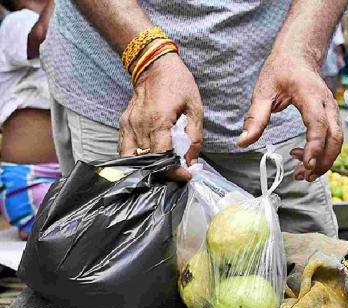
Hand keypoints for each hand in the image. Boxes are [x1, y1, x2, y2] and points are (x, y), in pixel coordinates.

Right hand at [119, 53, 203, 180]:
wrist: (154, 65)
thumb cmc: (178, 84)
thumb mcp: (195, 108)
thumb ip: (194, 136)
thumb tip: (191, 161)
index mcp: (159, 121)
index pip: (162, 156)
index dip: (173, 170)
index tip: (185, 174)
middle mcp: (140, 126)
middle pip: (147, 161)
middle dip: (163, 171)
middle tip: (177, 172)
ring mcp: (129, 125)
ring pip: (133, 158)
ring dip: (148, 167)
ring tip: (162, 168)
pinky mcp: (124, 124)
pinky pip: (125, 149)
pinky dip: (135, 158)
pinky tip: (147, 159)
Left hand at [237, 54, 342, 181]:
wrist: (298, 56)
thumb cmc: (280, 71)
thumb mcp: (262, 91)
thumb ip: (255, 117)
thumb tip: (242, 142)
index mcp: (310, 95)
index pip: (318, 123)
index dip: (314, 145)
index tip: (305, 163)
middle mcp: (327, 103)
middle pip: (335, 137)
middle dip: (322, 161)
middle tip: (302, 176)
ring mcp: (332, 109)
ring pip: (337, 140)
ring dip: (324, 161)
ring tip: (302, 174)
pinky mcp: (330, 116)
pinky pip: (332, 138)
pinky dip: (322, 153)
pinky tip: (302, 157)